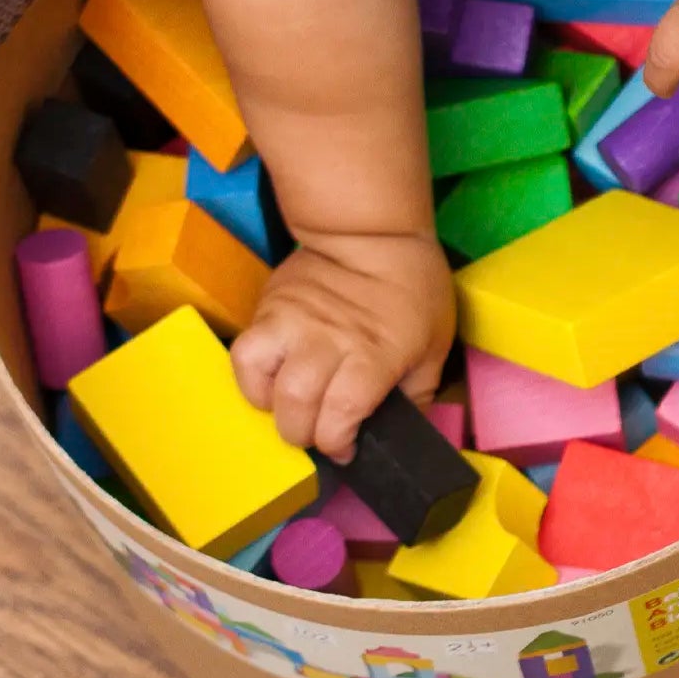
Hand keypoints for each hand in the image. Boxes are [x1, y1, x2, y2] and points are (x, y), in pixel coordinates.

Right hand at [229, 229, 455, 463]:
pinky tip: (270, 381)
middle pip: (296, 407)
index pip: (340, 415)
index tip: (346, 448)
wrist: (375, 229)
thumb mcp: (434, 342)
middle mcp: (328, 341)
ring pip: (260, 381)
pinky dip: (251, 377)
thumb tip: (402, 434)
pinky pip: (244, 353)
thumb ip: (417, 393)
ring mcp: (293, 322)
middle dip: (304, 435)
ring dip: (272, 407)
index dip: (338, 444)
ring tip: (289, 406)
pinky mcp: (269, 307)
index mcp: (374, 354)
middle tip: (317, 432)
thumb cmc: (414, 288)